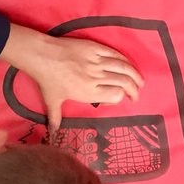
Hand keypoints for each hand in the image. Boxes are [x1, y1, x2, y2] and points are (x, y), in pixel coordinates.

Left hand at [0, 25, 142, 133]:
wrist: (43, 55)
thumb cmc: (47, 80)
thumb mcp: (52, 102)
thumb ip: (55, 119)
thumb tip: (52, 136)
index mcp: (88, 92)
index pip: (115, 95)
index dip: (121, 98)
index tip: (120, 99)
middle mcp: (95, 77)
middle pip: (123, 82)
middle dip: (134, 89)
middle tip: (136, 94)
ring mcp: (96, 61)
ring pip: (122, 67)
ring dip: (134, 74)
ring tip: (140, 81)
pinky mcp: (94, 48)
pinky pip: (114, 54)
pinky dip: (124, 60)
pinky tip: (129, 65)